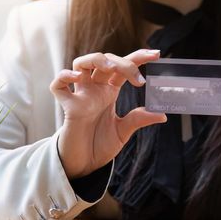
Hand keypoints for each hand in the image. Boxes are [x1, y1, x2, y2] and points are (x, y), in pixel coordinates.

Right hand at [50, 49, 166, 178]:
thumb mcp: (123, 131)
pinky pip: (58, 85)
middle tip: (139, 79)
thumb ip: (139, 119)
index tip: (156, 54)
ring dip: (97, 59)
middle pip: (106, 61)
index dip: (138, 58)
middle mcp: (95, 89)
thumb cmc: (99, 145)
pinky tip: (77, 77)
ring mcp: (80, 95)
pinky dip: (65, 76)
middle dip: (124, 63)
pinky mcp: (67, 107)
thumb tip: (163, 114)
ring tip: (112, 67)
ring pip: (81, 63)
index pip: (123, 67)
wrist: (83, 165)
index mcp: (109, 91)